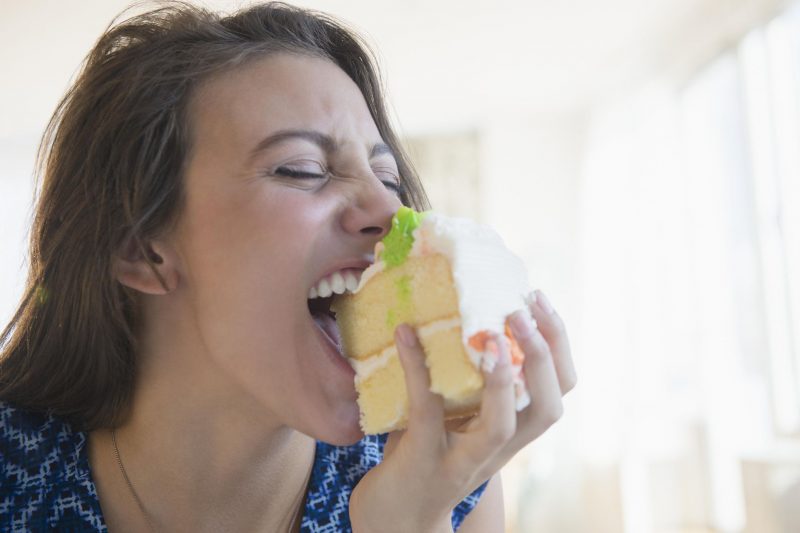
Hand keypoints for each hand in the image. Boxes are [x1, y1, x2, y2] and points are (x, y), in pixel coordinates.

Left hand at [348, 290, 576, 531]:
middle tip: (522, 307)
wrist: (396, 520)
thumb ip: (463, 377)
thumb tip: (451, 310)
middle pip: (548, 407)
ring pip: (502, 425)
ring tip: (489, 334)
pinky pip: (427, 411)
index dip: (559, 345)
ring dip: (501, 378)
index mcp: (513, 431)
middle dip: (544, 355)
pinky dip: (417, 369)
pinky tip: (405, 334)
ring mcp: (463, 459)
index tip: (539, 301)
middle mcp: (499, 449)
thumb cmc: (425, 455)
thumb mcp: (457, 416)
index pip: (560, 389)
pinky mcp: (424, 459)